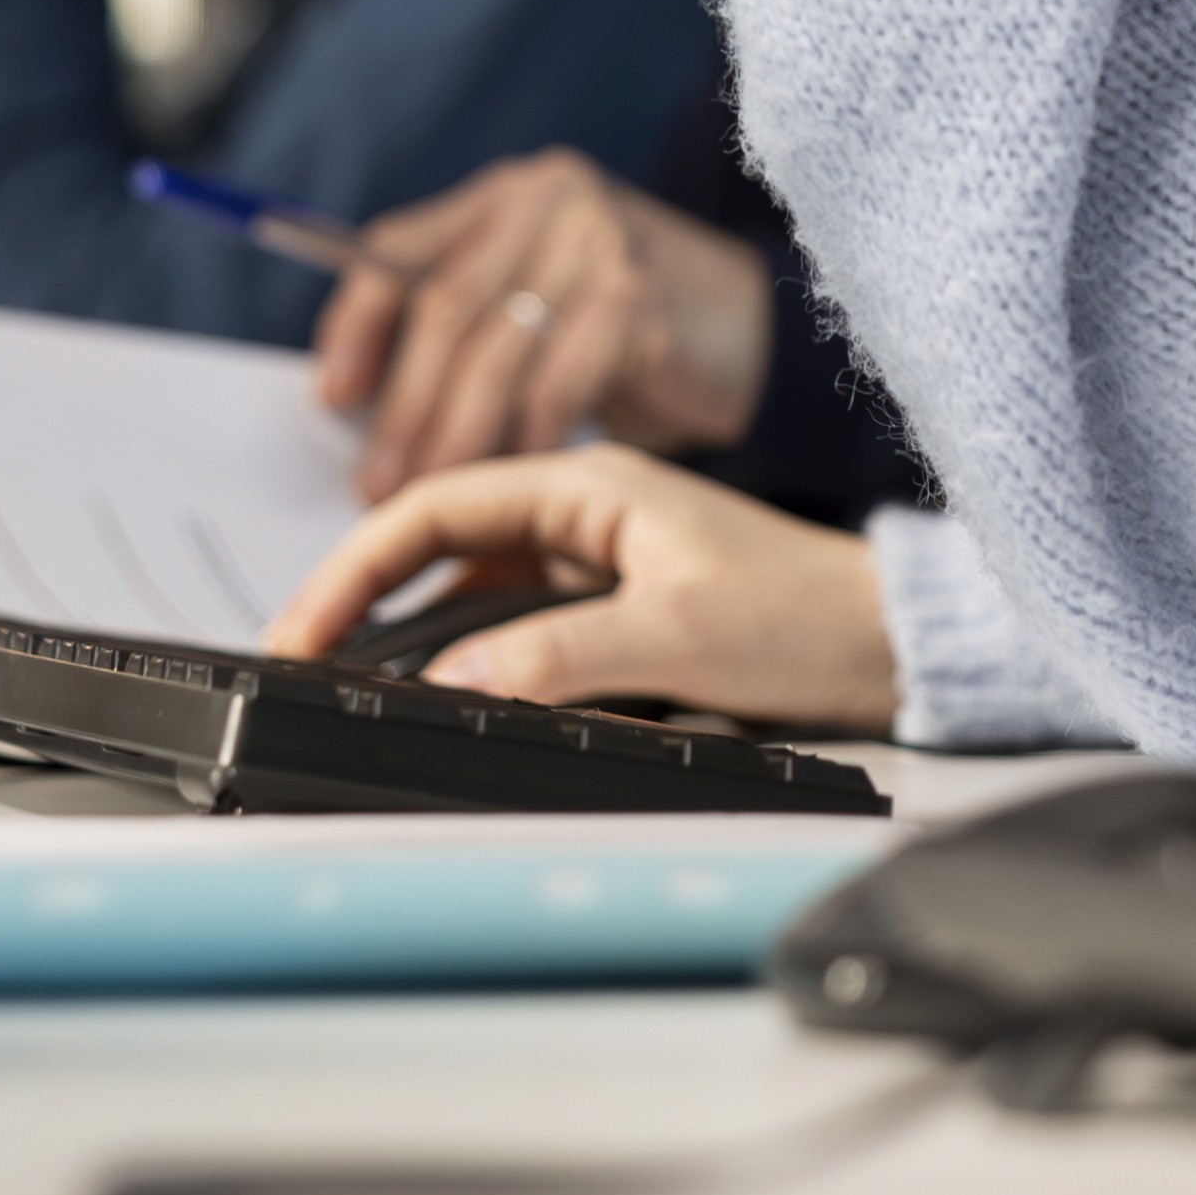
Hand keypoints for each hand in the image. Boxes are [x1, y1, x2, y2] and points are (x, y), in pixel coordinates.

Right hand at [264, 446, 899, 730]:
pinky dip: (468, 670)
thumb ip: (557, 659)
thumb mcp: (678, 636)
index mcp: (592, 487)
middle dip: (361, 602)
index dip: (356, 566)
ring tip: (348, 690)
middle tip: (300, 666)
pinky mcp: (613, 623)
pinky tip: (440, 707)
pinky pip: (514, 640)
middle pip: (438, 549)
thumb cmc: (810, 617)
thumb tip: (452, 689)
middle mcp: (584, 520)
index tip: (304, 629)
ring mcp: (595, 572)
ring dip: (410, 640)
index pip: (438, 508)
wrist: (894, 650)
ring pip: (471, 599)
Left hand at [315, 148, 775, 497]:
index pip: (398, 248)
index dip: (356, 324)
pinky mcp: (636, 299)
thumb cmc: (634, 333)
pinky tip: (513, 483)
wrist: (766, 329)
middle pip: (444, 308)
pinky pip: (558, 384)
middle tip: (374, 485)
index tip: (330, 399)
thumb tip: (362, 414)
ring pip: (496, 352)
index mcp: (506, 197)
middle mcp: (547, 202)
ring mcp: (596, 243)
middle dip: (401, 406)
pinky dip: (527, 443)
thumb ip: (469, 331)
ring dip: (452, 437)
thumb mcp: (543, 306)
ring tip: (425, 495)